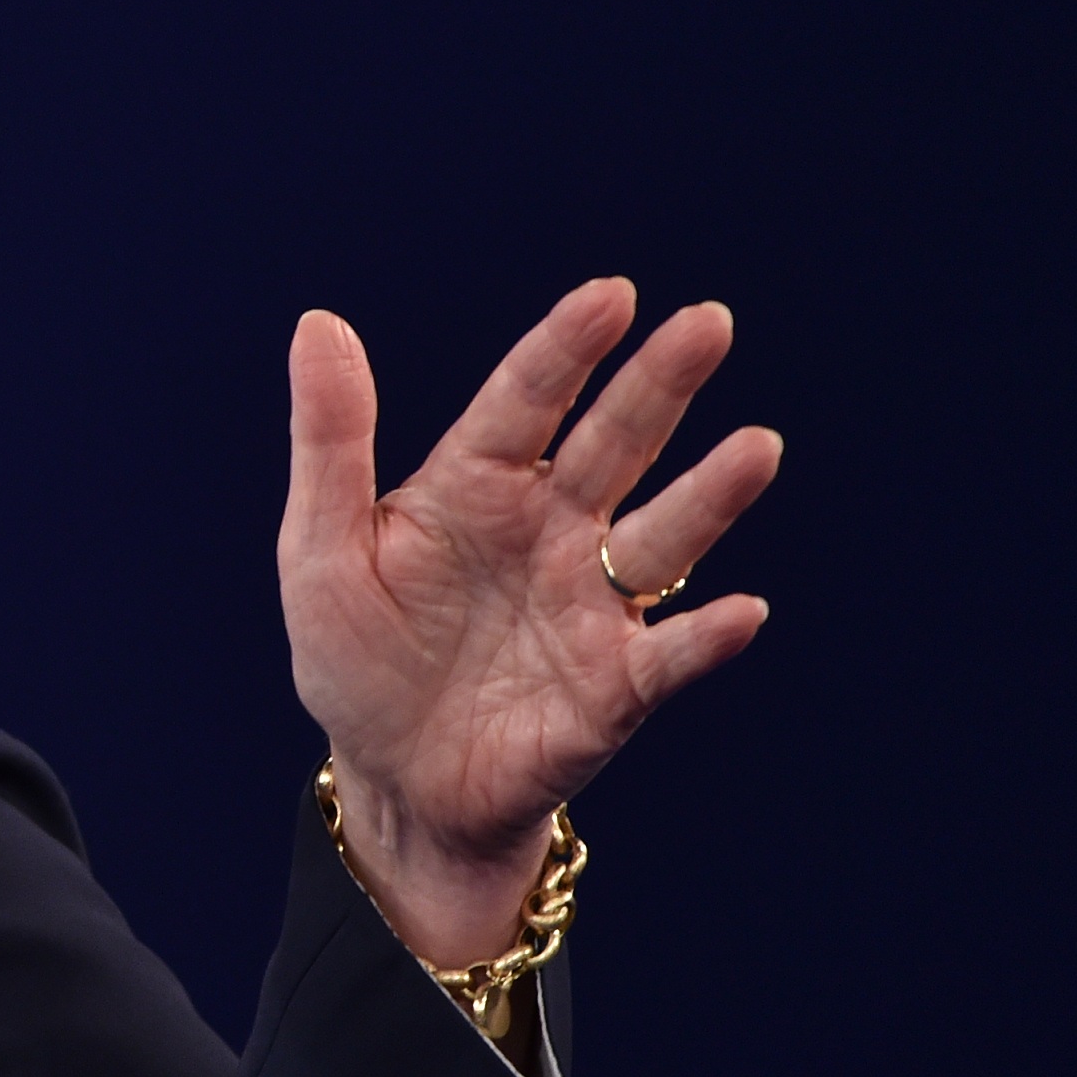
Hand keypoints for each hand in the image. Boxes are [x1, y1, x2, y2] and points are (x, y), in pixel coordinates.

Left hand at [282, 279, 779, 965]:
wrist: (390, 781)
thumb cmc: (357, 658)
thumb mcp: (321, 544)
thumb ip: (331, 439)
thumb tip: (320, 323)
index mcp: (475, 489)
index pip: (526, 403)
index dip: (565, 349)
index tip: (611, 295)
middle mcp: (548, 532)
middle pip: (614, 446)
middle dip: (659, 386)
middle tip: (709, 322)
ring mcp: (588, 606)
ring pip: (661, 538)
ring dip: (710, 496)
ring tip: (756, 446)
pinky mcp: (613, 688)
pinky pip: (668, 657)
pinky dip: (705, 637)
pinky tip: (743, 611)